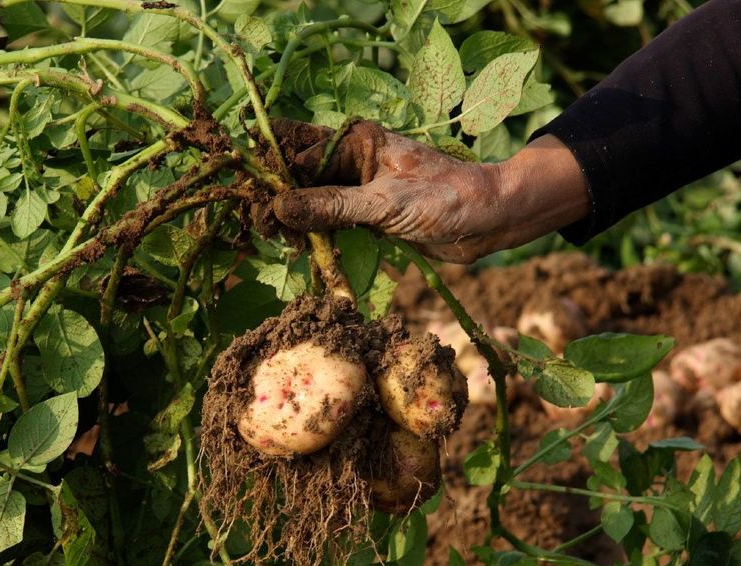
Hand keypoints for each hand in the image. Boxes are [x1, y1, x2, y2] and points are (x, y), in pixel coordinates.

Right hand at [271, 119, 589, 263]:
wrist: (491, 220)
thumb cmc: (447, 199)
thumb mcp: (384, 205)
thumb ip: (330, 206)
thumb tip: (277, 207)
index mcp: (355, 140)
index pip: (295, 150)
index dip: (268, 174)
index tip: (249, 201)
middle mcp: (350, 159)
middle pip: (294, 176)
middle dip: (276, 202)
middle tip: (264, 230)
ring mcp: (356, 187)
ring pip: (307, 203)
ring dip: (293, 224)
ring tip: (286, 244)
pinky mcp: (364, 215)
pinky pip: (327, 224)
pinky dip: (314, 238)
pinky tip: (303, 250)